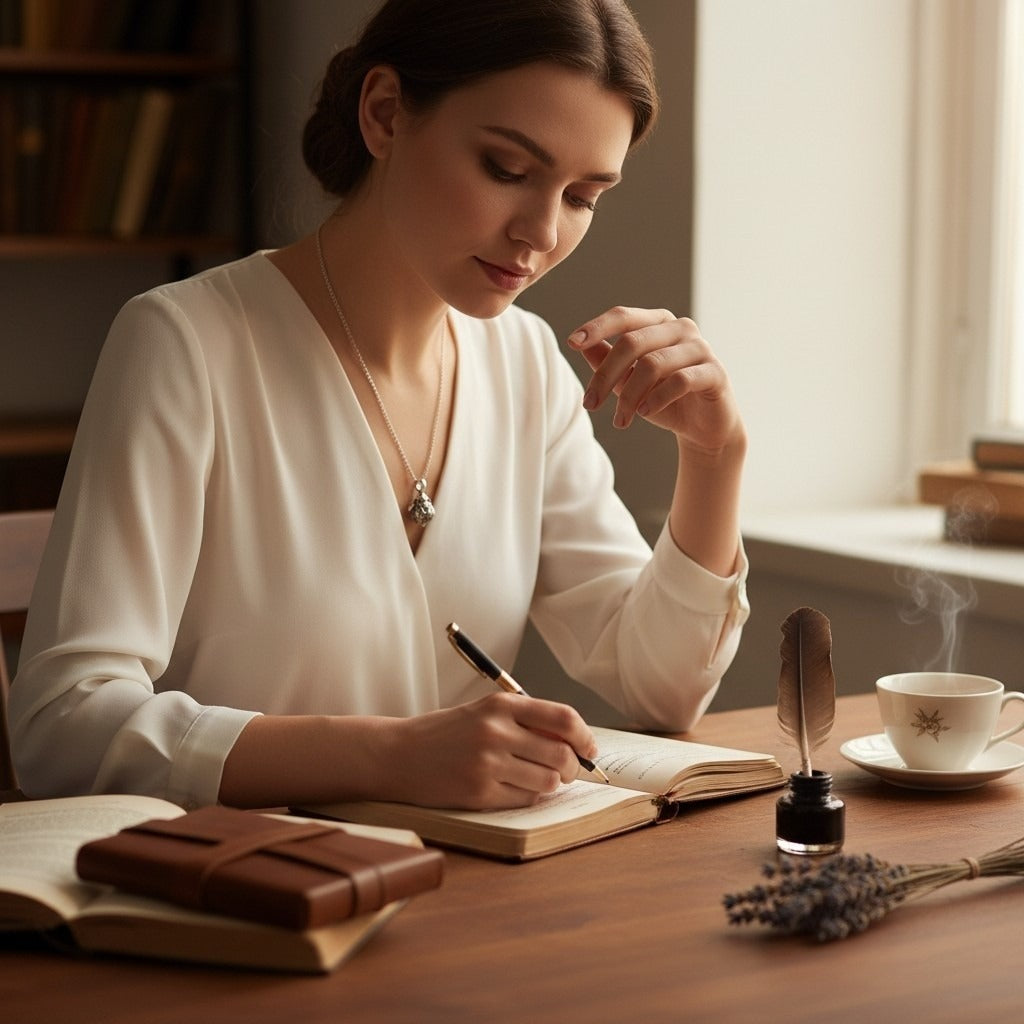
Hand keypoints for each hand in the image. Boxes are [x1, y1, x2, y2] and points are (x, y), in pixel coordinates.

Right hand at [393, 693, 595, 809]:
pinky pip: (525, 800)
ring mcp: (487, 765)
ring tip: (540, 780)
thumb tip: (573, 743)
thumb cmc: (445, 733)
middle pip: (561, 754)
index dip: (585, 737)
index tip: (589, 749)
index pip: (563, 719)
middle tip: (570, 771)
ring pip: (548, 781)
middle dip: (574, 767)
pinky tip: (517, 789)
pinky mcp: (479, 794)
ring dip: (552, 784)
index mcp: (501, 705)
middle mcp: (496, 732)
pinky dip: (530, 797)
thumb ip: (525, 721)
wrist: (398, 755)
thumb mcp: (484, 712)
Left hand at [568, 307, 742, 453]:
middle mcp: (681, 328)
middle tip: (589, 405)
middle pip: (632, 342)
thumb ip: (608, 362)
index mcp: (658, 323)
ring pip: (652, 364)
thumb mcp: (629, 382)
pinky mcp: (715, 372)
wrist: (704, 427)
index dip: (597, 327)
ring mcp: (701, 348)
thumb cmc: (664, 399)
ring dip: (629, 396)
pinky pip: (680, 380)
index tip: (572, 343)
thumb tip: (580, 345)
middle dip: (605, 376)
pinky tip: (644, 413)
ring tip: (620, 420)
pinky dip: (657, 398)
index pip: (623, 316)